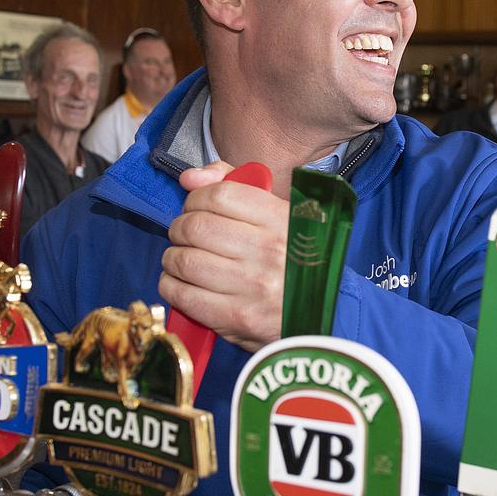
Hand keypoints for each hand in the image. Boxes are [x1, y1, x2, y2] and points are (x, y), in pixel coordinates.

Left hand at [159, 162, 288, 351]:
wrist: (325, 315)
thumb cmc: (293, 261)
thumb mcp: (278, 215)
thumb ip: (233, 185)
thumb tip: (189, 177)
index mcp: (281, 219)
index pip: (219, 195)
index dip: (195, 199)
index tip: (195, 208)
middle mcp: (268, 251)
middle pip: (195, 226)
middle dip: (179, 229)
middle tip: (184, 236)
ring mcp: (252, 286)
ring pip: (184, 260)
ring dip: (172, 258)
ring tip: (181, 260)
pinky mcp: (237, 318)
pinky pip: (183, 295)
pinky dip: (171, 286)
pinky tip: (179, 284)